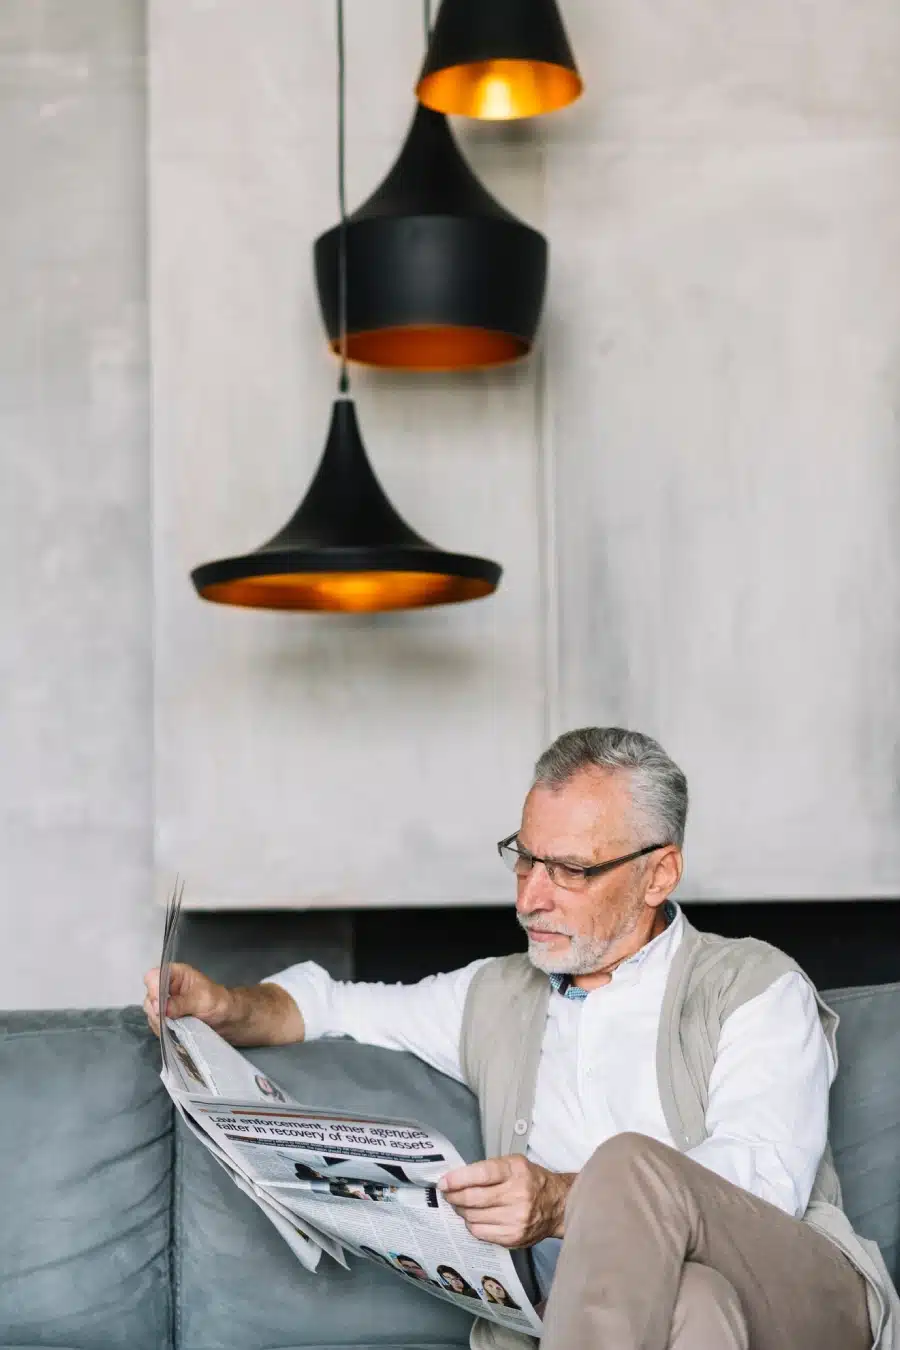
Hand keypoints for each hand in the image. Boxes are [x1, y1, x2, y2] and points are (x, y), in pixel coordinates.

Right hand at [143, 962, 230, 1037]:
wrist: (224, 1017)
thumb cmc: (217, 1001)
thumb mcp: (201, 1000)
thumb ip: (181, 1003)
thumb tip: (162, 1009)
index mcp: (175, 974)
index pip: (154, 976)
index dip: (153, 990)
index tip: (159, 1007)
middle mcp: (166, 986)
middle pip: (149, 996)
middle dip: (156, 1011)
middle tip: (167, 1022)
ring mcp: (164, 1002)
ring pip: (150, 1012)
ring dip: (158, 1023)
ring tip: (173, 1028)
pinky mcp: (165, 1016)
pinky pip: (155, 1023)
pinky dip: (161, 1030)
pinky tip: (172, 1032)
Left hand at [438, 1155, 573, 1247]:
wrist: (557, 1205)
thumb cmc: (531, 1180)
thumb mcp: (514, 1164)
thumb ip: (489, 1169)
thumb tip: (456, 1178)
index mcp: (516, 1171)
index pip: (482, 1174)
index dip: (458, 1178)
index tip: (444, 1182)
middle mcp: (517, 1195)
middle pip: (474, 1199)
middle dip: (454, 1196)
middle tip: (447, 1193)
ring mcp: (516, 1219)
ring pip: (474, 1217)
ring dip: (461, 1210)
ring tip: (461, 1204)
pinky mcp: (513, 1238)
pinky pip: (481, 1233)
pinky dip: (472, 1224)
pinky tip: (474, 1217)